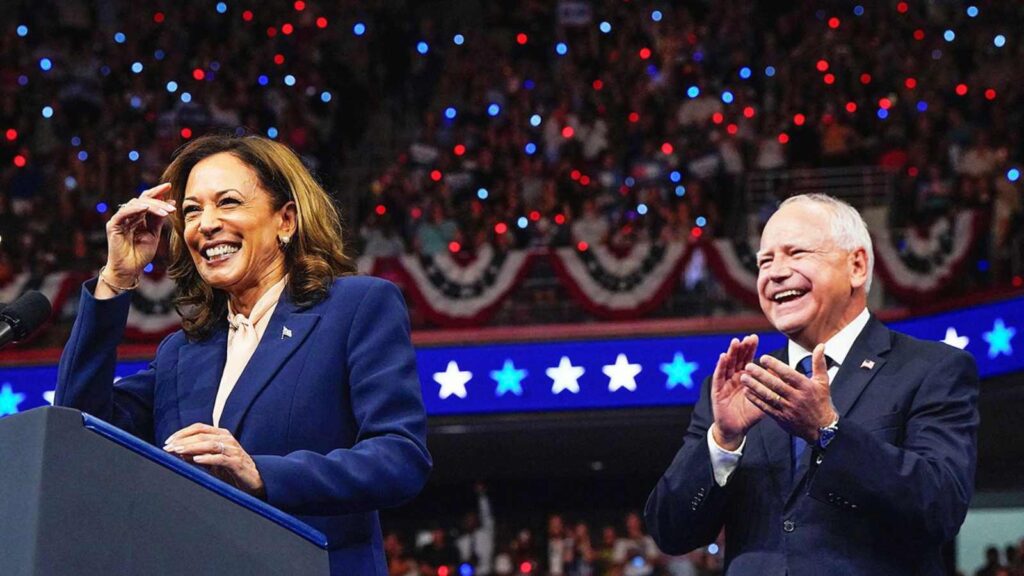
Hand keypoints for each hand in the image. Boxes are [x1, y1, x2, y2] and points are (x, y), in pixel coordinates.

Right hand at [104, 182, 174, 282]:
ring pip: (136, 204)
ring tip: (167, 211)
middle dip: (158, 198)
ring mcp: (120, 219)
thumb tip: (169, 203)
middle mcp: (128, 216)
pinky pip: (124, 212)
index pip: (147, 200)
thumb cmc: (141, 255)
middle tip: (172, 204)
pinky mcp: (113, 225)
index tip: (170, 187)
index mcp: (138, 218)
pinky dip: (136, 209)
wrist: (129, 270)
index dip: (157, 193)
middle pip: (142, 200)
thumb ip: (158, 220)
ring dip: (153, 206)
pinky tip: (148, 208)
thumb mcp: (154, 234)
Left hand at [163, 423, 265, 497]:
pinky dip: (208, 458)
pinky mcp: (236, 462)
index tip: (168, 441)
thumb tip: (178, 452)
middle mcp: (227, 439)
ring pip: (210, 444)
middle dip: (183, 441)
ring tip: (178, 452)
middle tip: (168, 448)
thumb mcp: (211, 460)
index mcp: (221, 435)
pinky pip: (220, 458)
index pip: (199, 428)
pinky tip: (196, 460)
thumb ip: (197, 455)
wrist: (253, 480)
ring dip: (192, 447)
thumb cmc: (230, 469)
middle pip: (202, 435)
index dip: (182, 433)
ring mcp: (232, 450)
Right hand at [710, 335, 763, 449]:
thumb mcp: (764, 399)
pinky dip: (720, 366)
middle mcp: (734, 377)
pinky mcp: (717, 390)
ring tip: (736, 342)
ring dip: (731, 352)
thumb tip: (783, 373)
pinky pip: (719, 376)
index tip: (755, 337)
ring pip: (728, 364)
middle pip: (737, 359)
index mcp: (745, 377)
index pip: (747, 359)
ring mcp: (725, 382)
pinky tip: (723, 357)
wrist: (736, 428)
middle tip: (748, 337)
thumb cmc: (750, 414)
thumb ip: (771, 386)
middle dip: (742, 347)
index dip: (750, 349)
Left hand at [741, 343, 837, 441]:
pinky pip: (766, 408)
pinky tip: (746, 392)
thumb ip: (819, 363)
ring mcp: (788, 409)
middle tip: (748, 366)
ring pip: (769, 396)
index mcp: (806, 387)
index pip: (788, 374)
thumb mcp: (823, 382)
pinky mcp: (781, 418)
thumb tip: (820, 345)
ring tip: (743, 378)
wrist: (821, 429)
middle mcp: (796, 398)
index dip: (775, 366)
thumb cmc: (821, 402)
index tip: (762, 358)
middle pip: (776, 385)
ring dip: (755, 387)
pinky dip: (755, 400)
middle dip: (760, 375)